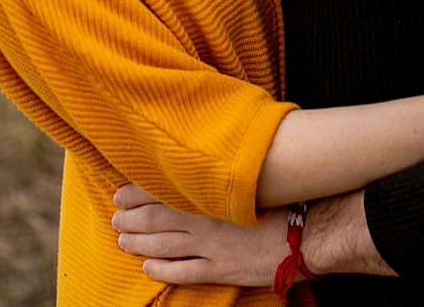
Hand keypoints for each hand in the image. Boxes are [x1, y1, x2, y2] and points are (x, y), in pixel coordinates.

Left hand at [111, 184, 292, 286]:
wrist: (308, 232)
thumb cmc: (285, 197)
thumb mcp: (254, 175)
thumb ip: (227, 167)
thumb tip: (213, 150)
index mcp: (209, 193)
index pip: (161, 190)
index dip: (136, 193)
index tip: (119, 192)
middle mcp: (203, 220)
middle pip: (154, 219)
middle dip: (130, 219)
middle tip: (115, 218)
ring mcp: (210, 247)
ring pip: (161, 246)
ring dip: (138, 244)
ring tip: (122, 241)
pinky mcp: (220, 270)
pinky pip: (182, 272)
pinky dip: (161, 270)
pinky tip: (147, 268)